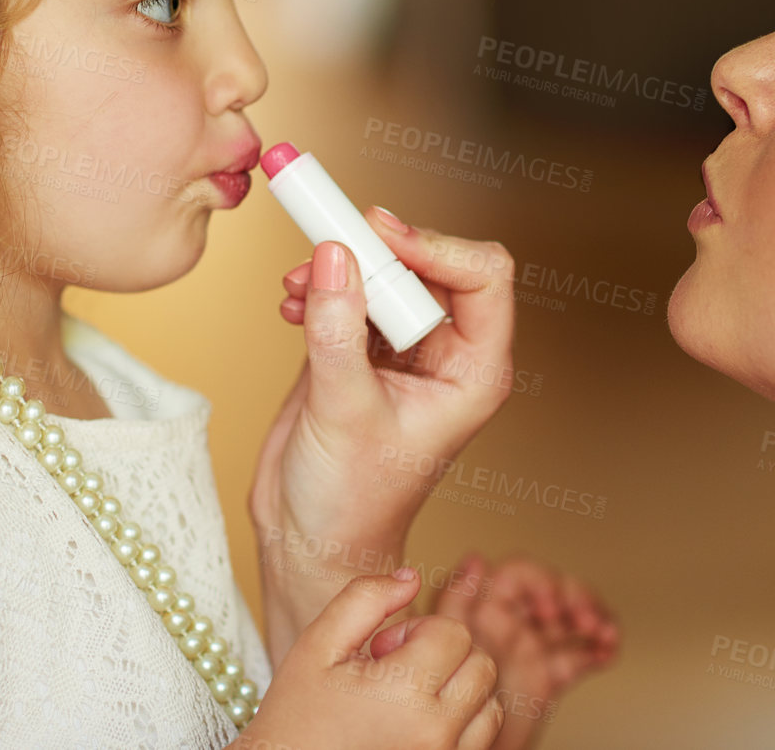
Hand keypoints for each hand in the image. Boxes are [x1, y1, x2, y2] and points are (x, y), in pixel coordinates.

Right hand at [236, 569, 503, 749]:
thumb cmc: (296, 716)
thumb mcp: (317, 645)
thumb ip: (365, 598)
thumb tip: (411, 576)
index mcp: (405, 694)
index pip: (454, 634)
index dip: (417, 630)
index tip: (382, 650)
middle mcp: (435, 733)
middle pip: (481, 665)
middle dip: (444, 655)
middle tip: (395, 671)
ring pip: (490, 705)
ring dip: (459, 689)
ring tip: (409, 698)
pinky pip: (479, 740)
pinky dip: (462, 722)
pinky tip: (418, 720)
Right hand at [250, 207, 517, 655]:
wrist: (309, 540)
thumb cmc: (351, 504)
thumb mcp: (344, 412)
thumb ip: (338, 331)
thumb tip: (334, 256)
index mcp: (474, 371)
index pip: (484, 277)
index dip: (436, 245)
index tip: (381, 235)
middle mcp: (446, 354)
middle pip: (428, 265)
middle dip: (376, 252)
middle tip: (326, 248)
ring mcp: (402, 350)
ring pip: (385, 274)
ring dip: (341, 267)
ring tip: (297, 284)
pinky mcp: (360, 350)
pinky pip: (349, 293)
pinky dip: (319, 287)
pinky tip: (291, 304)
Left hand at [373, 554, 618, 749]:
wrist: (453, 739)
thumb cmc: (433, 691)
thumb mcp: (440, 640)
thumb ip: (453, 598)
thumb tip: (475, 558)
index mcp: (484, 605)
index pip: (521, 575)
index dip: (541, 582)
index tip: (549, 605)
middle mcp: (510, 620)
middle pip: (554, 591)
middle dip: (575, 599)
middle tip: (584, 621)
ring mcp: (531, 644)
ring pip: (572, 619)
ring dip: (595, 618)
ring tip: (604, 633)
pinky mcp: (548, 672)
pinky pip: (579, 653)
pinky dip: (598, 648)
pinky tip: (608, 651)